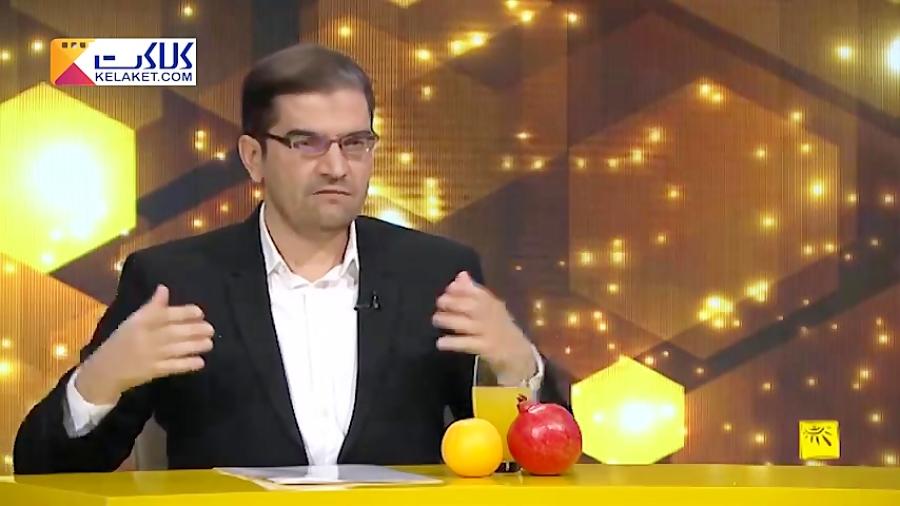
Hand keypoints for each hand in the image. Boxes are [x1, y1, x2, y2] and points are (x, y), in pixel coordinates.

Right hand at [76, 285, 214, 403]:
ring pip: (175, 350)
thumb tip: (164, 288)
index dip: (183, 313)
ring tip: (209, 343)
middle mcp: (144, 338)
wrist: (104, 370)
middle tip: (210, 329)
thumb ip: (151, 307)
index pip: (162, 315)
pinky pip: (172, 367)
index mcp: (138, 322)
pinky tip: (200, 361)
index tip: (199, 312)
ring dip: (194, 346)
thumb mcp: (133, 321)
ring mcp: (148, 356)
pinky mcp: (152, 372)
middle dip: (194, 330)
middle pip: (172, 332)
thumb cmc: (122, 342)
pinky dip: (187, 364)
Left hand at [432, 271, 536, 384]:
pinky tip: (440, 342)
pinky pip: (467, 344)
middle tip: (440, 303)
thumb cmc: (498, 326)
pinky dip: (453, 342)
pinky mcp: (485, 348)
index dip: (461, 289)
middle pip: (472, 306)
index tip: (448, 289)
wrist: (517, 352)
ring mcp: (488, 332)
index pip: (478, 292)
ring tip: (436, 319)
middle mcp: (491, 316)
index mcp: (492, 304)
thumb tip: (460, 275)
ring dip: (449, 320)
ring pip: (467, 324)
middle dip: (454, 302)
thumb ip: (473, 291)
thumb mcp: (490, 307)